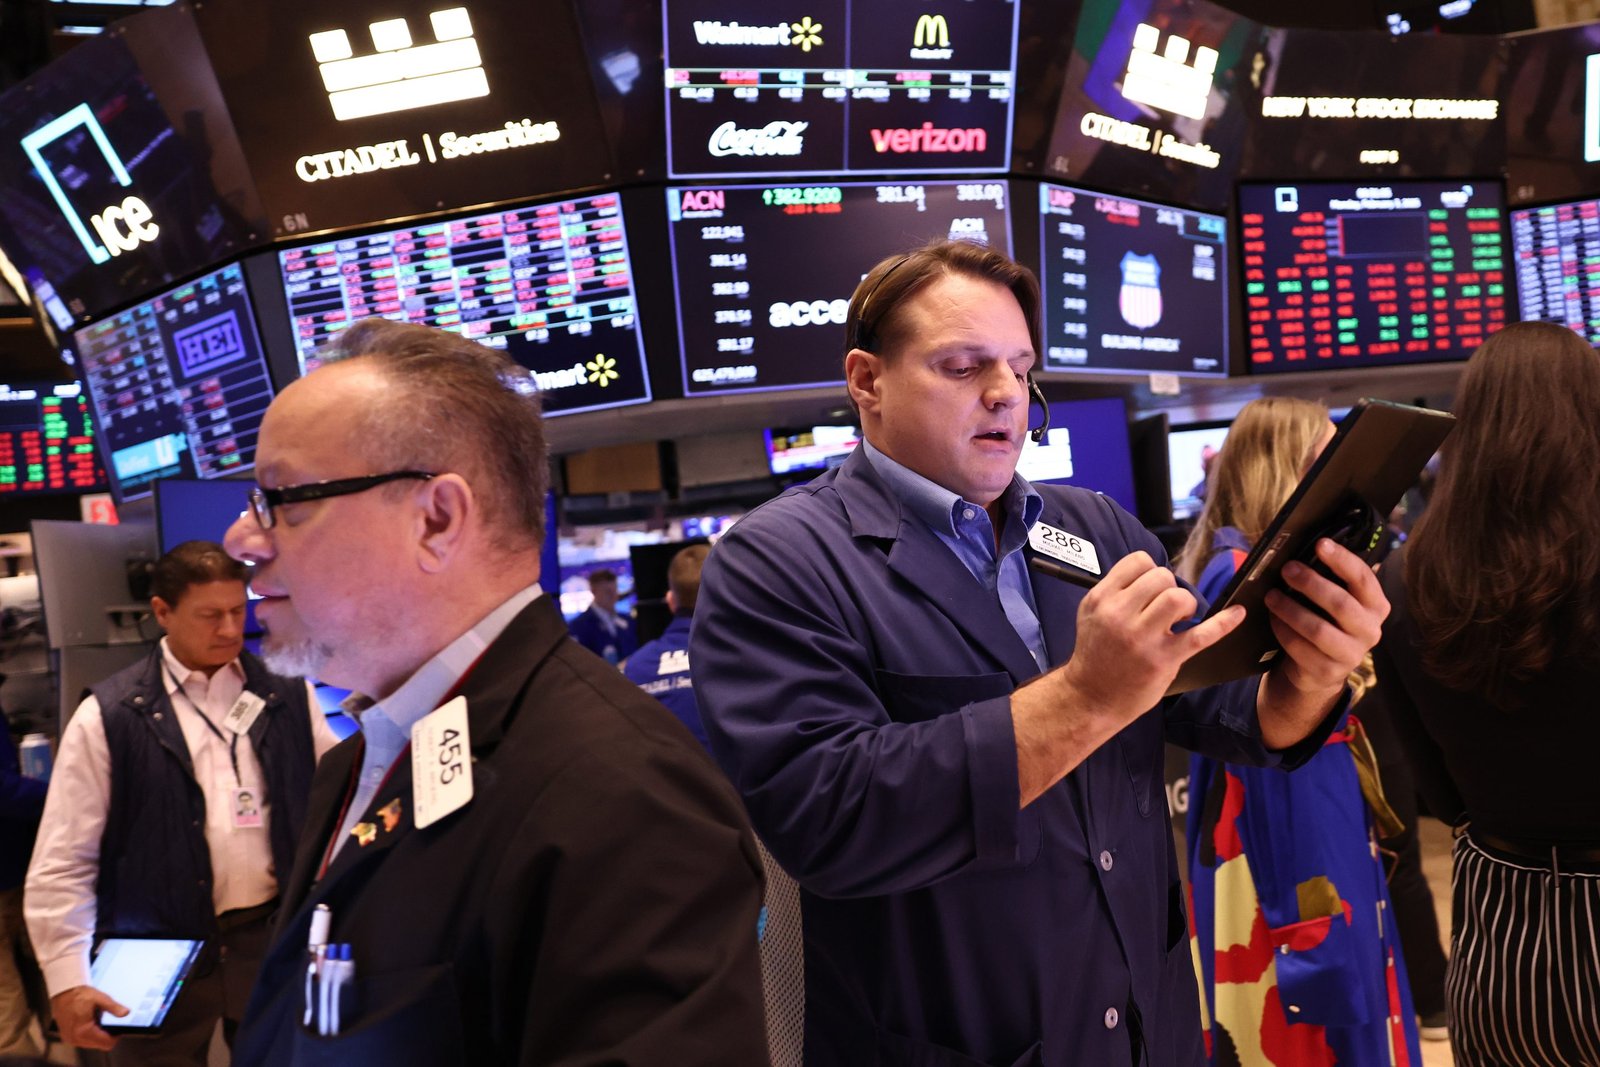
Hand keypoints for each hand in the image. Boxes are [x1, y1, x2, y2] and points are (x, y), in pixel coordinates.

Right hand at [51, 984, 126, 1050]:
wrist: (63, 992)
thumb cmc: (79, 994)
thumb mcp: (101, 998)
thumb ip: (114, 1007)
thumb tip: (126, 1013)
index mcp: (83, 1031)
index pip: (107, 1044)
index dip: (116, 1036)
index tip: (119, 1027)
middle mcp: (75, 1038)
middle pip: (100, 1045)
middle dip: (106, 1035)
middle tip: (107, 1020)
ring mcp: (70, 1039)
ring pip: (92, 1044)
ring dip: (97, 1035)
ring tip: (96, 1019)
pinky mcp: (67, 1037)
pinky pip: (83, 1041)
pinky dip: (89, 1034)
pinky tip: (89, 1022)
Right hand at [1059, 551, 1245, 723]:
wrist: (1091, 697)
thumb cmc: (1096, 655)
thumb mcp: (1091, 615)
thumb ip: (1116, 592)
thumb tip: (1153, 575)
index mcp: (1101, 599)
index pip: (1138, 561)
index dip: (1151, 571)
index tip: (1152, 588)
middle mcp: (1119, 614)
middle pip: (1161, 577)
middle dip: (1170, 588)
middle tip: (1166, 609)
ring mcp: (1142, 638)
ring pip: (1177, 597)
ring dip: (1185, 604)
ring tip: (1180, 619)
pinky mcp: (1163, 659)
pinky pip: (1201, 634)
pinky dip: (1224, 622)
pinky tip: (1236, 614)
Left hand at [1264, 538, 1389, 694]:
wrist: (1319, 668)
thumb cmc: (1326, 622)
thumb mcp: (1334, 601)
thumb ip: (1329, 580)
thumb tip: (1301, 550)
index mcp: (1375, 606)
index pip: (1363, 578)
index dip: (1342, 559)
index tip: (1321, 544)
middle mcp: (1370, 630)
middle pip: (1340, 604)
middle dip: (1311, 583)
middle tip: (1287, 569)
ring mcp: (1352, 654)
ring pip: (1318, 629)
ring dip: (1290, 609)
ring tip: (1271, 596)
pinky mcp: (1329, 672)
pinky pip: (1301, 648)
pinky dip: (1283, 631)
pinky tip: (1273, 619)